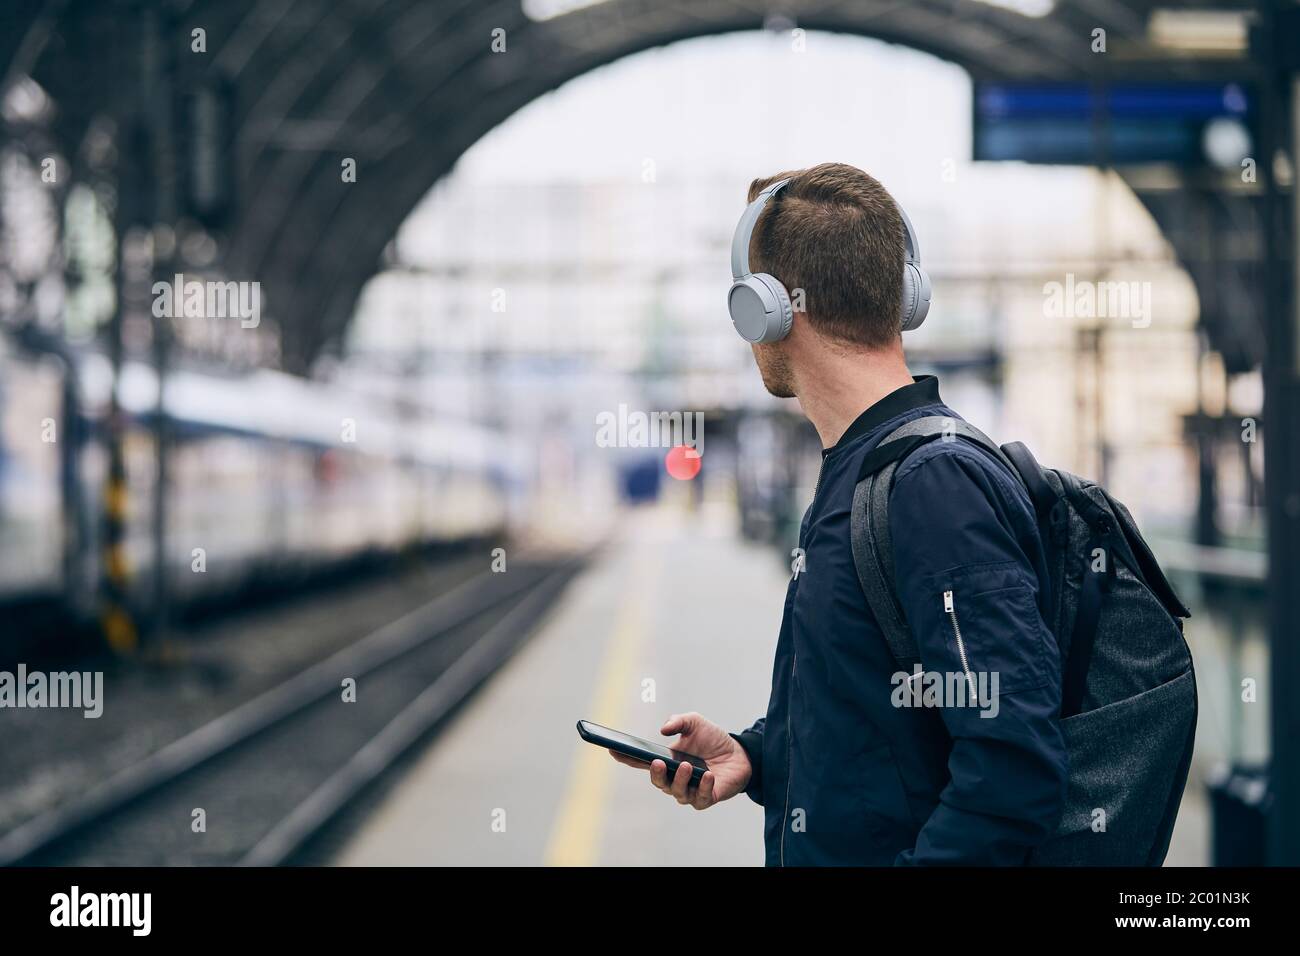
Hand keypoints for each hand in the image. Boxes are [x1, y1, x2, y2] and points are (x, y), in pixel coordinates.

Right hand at [608, 712, 751, 809]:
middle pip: (658, 782)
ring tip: (687, 766)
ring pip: (677, 792)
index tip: (613, 749)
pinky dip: (703, 787)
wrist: (740, 752)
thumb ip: (678, 721)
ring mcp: (689, 790)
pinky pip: (700, 798)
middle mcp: (674, 778)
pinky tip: (708, 775)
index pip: (641, 762)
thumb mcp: (695, 722)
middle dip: (656, 774)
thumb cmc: (712, 739)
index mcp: (666, 761)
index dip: (626, 757)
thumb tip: (663, 730)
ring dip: (680, 779)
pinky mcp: (706, 798)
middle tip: (658, 762)